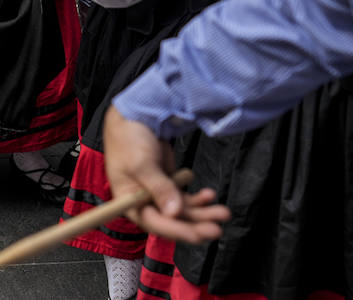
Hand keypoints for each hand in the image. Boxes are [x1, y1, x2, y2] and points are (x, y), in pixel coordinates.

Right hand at [103, 106, 229, 242]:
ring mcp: (158, 194)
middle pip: (172, 221)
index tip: (197, 234)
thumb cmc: (129, 141)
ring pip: (183, 211)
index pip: (154, 223)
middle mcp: (144, 203)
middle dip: (195, 225)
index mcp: (130, 203)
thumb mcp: (141, 164)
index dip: (176, 231)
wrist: (134, 118)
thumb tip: (174, 212)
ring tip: (223, 213)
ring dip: (203, 213)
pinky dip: (199, 198)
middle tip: (217, 229)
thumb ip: (158, 188)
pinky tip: (210, 195)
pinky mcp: (169, 185)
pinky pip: (186, 198)